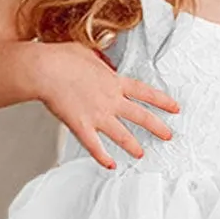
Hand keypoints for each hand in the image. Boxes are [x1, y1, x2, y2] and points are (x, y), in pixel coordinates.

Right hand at [27, 41, 180, 170]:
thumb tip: (103, 64)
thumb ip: (99, 61)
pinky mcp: (81, 126)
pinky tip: (110, 165)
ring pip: (122, 135)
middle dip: (157, 127)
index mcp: (114, 81)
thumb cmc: (62, 58)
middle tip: (168, 135)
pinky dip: (102, 158)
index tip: (174, 108)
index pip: (145, 93)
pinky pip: (95, 146)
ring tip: (141, 154)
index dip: (162, 101)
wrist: (45, 70)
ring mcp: (97, 115)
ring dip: (133, 146)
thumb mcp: (87, 52)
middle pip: (140, 116)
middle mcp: (111, 100)